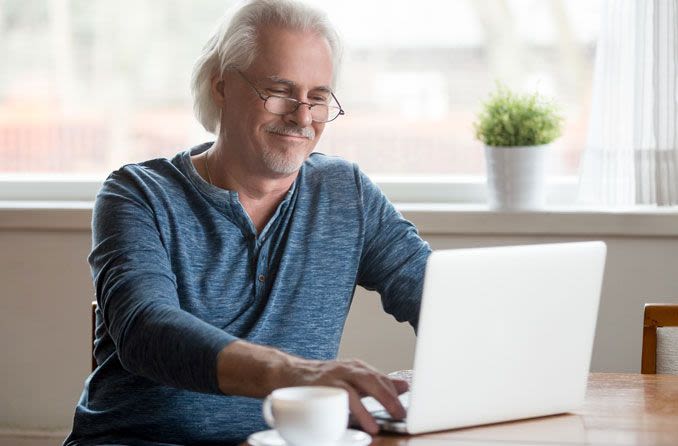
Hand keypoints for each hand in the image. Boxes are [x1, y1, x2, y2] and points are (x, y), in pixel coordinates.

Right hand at [216, 341, 407, 433]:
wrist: (288, 373)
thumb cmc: (324, 380)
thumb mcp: (353, 380)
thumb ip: (378, 384)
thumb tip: (405, 386)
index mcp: (358, 368)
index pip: (382, 378)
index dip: (396, 391)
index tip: (411, 406)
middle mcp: (348, 368)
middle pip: (372, 380)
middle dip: (388, 398)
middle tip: (400, 415)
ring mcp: (334, 376)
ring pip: (356, 388)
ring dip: (368, 407)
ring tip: (377, 425)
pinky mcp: (320, 386)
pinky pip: (338, 398)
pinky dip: (351, 411)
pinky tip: (359, 423)